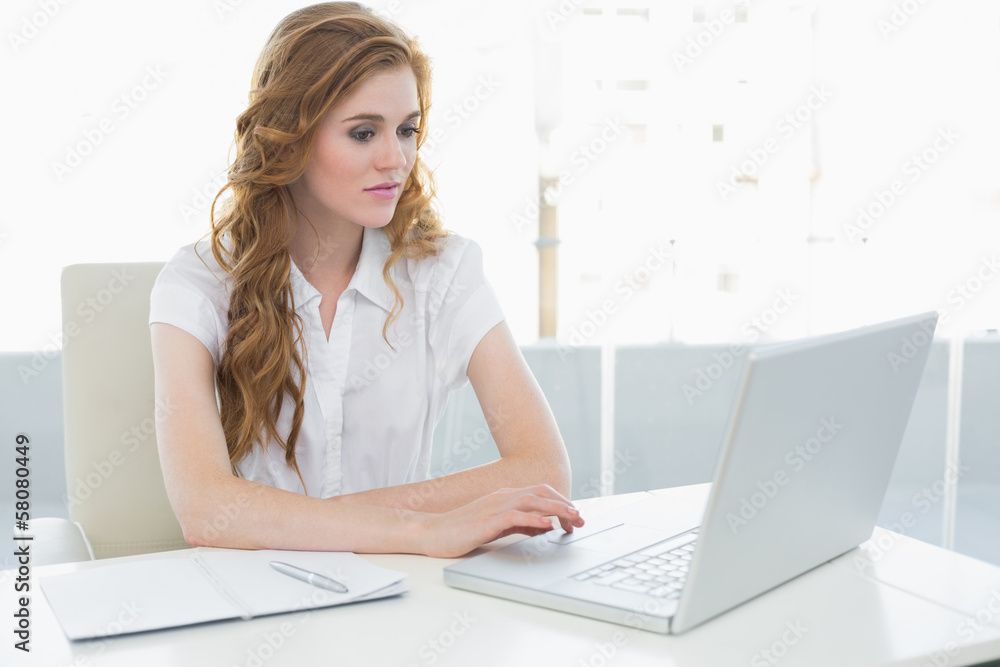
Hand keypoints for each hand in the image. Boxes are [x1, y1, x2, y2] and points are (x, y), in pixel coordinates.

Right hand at [415, 484, 584, 557]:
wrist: (431, 532)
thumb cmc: (461, 530)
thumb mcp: (496, 527)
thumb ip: (520, 525)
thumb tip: (544, 528)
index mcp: (504, 497)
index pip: (540, 493)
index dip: (560, 502)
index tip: (574, 517)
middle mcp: (502, 497)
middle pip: (541, 493)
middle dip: (564, 505)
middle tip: (581, 519)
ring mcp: (494, 507)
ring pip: (532, 502)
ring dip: (556, 510)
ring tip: (573, 518)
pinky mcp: (486, 521)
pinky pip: (515, 517)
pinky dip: (534, 520)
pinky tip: (547, 525)